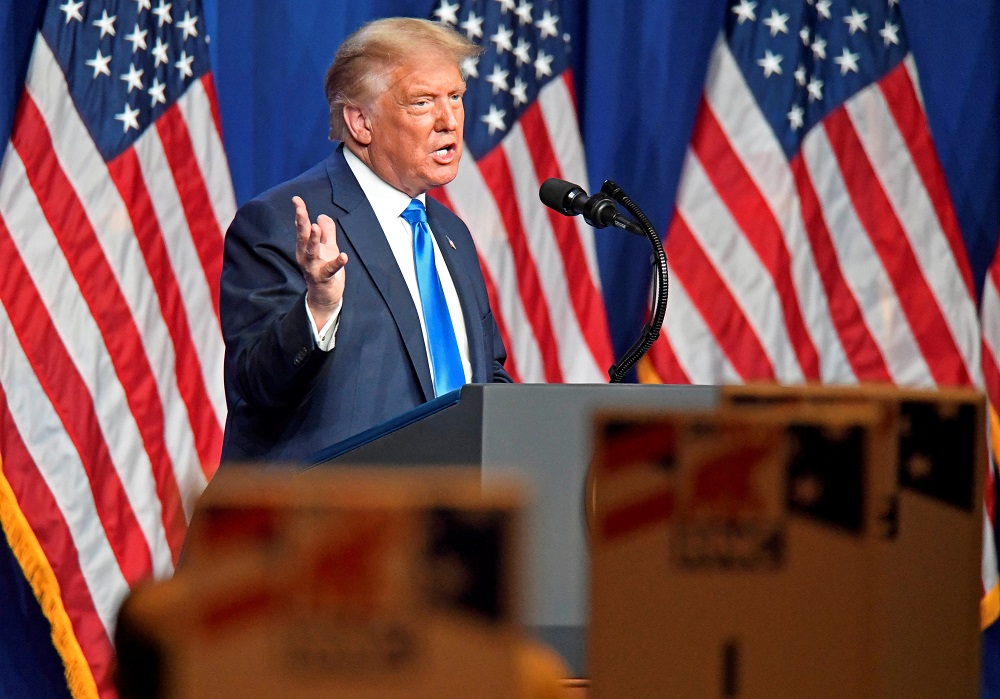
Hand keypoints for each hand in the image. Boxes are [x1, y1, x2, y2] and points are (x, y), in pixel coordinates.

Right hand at [293, 195, 347, 327]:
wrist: (325, 296)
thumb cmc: (325, 270)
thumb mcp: (328, 248)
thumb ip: (327, 232)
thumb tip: (322, 215)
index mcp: (305, 247)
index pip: (302, 227)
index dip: (300, 213)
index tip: (296, 199)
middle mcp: (306, 256)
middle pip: (303, 237)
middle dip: (301, 223)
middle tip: (300, 210)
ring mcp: (313, 268)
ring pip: (311, 252)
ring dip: (313, 240)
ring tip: (315, 228)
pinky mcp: (323, 278)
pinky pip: (330, 270)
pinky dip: (337, 263)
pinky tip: (344, 255)